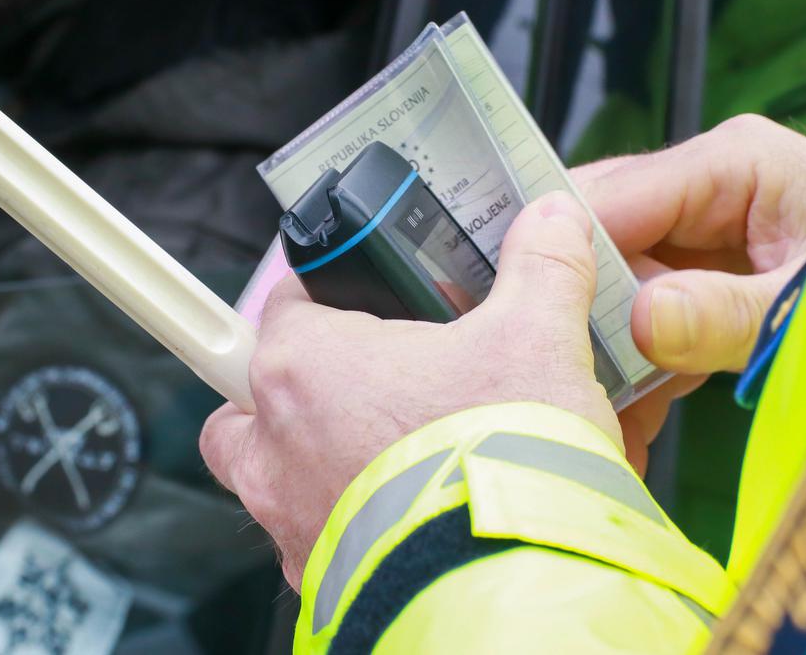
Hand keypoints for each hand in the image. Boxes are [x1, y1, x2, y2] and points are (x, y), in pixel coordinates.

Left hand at [199, 192, 614, 588]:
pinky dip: (347, 520)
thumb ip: (542, 267)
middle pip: (251, 393)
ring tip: (393, 451)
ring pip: (269, 473)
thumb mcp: (538, 339)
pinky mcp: (320, 578)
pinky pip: (311, 537)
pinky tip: (411, 511)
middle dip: (294, 385)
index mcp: (308, 365)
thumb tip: (554, 222)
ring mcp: (291, 518)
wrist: (509, 582)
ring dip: (314, 456)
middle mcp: (278, 443)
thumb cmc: (501, 456)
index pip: (287, 302)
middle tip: (367, 382)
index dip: (330, 292)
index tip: (362, 296)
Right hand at [574, 115, 805, 470]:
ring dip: (604, 335)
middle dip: (577, 296)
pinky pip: (651, 304)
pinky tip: (629, 404)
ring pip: (621, 273)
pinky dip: (640, 353)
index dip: (564, 250)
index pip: (617, 194)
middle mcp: (710, 184)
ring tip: (581, 396)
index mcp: (733, 163)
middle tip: (540, 358)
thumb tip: (644, 320)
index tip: (519, 306)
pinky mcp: (711, 272)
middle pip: (606, 230)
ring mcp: (708, 229)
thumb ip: (729, 315)